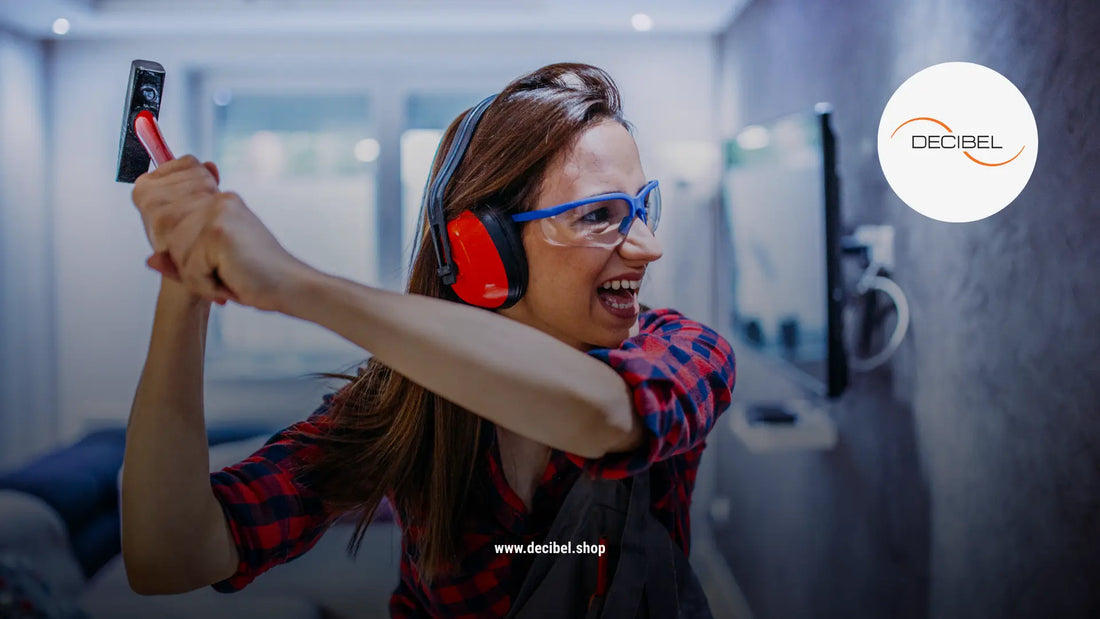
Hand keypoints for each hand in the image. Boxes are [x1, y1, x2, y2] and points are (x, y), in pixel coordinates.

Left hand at [131, 156, 312, 310]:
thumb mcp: (212, 266)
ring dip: (198, 278)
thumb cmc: (258, 277)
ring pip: (177, 254)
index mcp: (219, 203)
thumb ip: (181, 260)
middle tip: (224, 277)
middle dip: (190, 268)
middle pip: (170, 239)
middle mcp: (218, 201)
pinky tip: (231, 284)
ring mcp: (217, 213)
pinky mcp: (218, 231)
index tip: (216, 265)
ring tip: (229, 280)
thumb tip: (150, 260)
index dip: (182, 250)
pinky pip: (190, 267)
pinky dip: (207, 285)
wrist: (292, 286)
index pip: (174, 222)